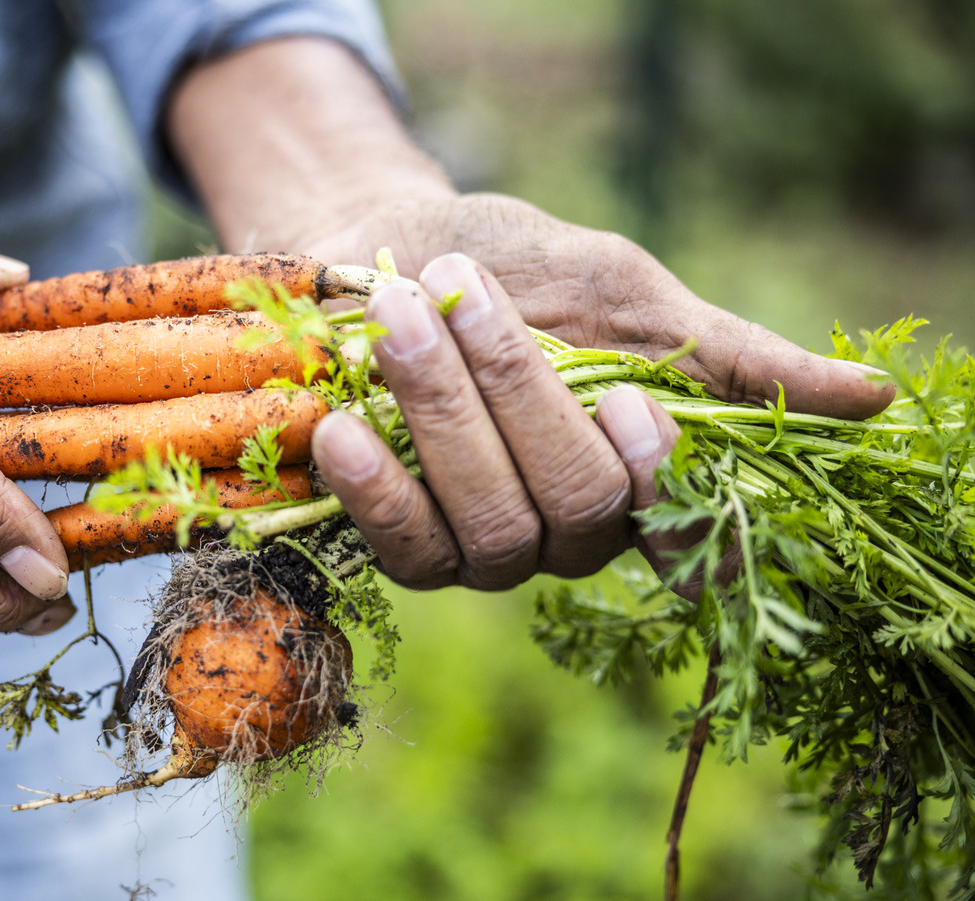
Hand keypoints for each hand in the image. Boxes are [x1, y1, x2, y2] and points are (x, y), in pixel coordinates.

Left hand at [295, 191, 892, 590]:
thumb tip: (870, 397)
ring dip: (442, 419)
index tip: (627, 399)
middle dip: (519, 396)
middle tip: (463, 293)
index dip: (660, 477)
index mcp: (638, 471)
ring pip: (492, 528)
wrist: (374, 251)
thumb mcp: (620, 288)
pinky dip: (375, 490)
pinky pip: (402, 549)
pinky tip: (344, 431)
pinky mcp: (403, 548)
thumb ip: (721, 353)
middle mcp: (569, 529)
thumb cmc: (509, 266)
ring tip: (398, 322)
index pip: (684, 527)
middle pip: (577, 508)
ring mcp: (485, 549)